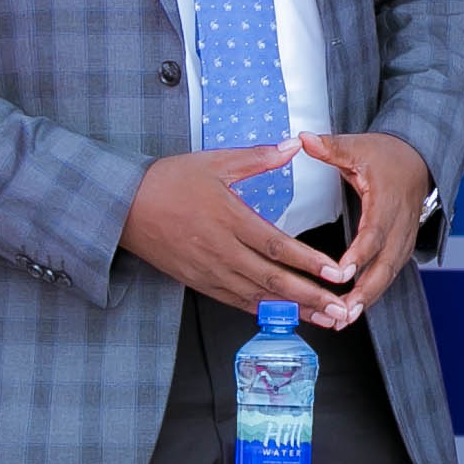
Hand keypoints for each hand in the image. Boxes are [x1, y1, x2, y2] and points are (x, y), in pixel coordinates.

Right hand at [119, 143, 351, 315]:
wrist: (123, 206)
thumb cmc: (168, 181)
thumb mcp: (214, 162)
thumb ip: (258, 158)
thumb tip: (293, 145)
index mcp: (228, 218)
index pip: (277, 246)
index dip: (308, 263)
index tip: (335, 274)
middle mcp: (221, 251)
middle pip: (272, 280)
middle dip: (310, 297)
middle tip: (341, 308)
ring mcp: (209, 271)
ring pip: (258, 297)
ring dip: (294, 311)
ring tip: (325, 318)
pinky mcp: (199, 283)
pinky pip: (237, 301)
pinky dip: (264, 311)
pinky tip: (288, 316)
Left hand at [297, 131, 434, 330]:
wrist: (419, 158)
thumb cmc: (386, 155)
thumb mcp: (358, 146)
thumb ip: (330, 147)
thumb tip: (303, 139)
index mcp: (387, 201)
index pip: (375, 232)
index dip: (360, 253)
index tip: (342, 271)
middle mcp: (400, 225)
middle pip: (386, 265)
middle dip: (365, 291)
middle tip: (343, 312)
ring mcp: (404, 239)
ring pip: (389, 275)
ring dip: (368, 299)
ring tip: (342, 320)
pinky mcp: (401, 248)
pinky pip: (389, 275)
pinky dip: (372, 294)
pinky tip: (352, 311)